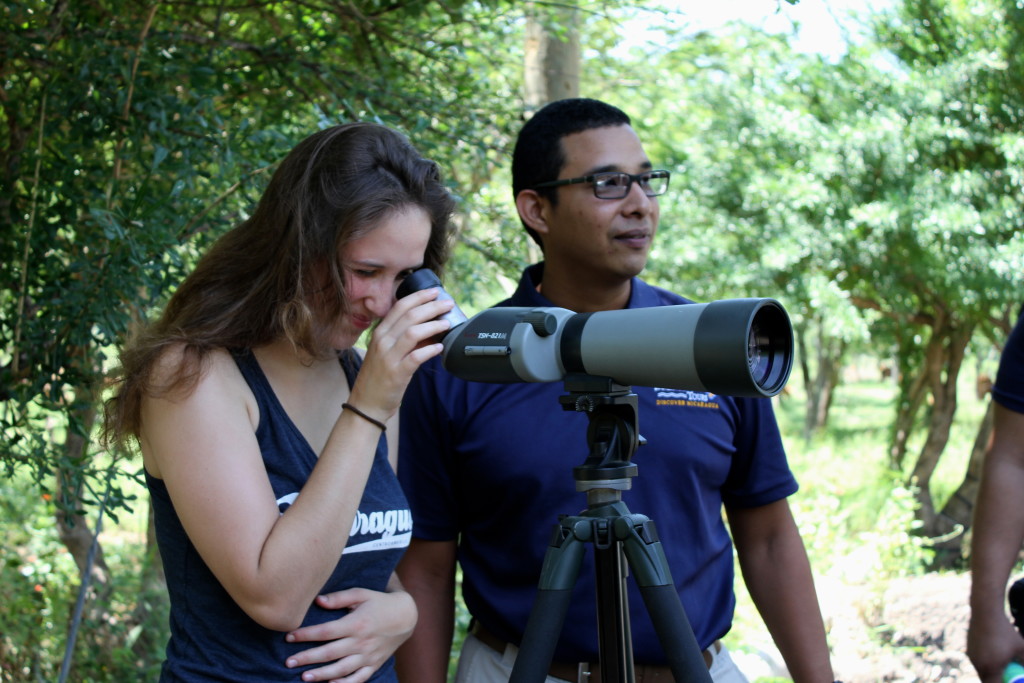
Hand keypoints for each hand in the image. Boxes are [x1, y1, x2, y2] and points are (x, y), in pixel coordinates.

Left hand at [284, 587, 417, 681]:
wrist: (406, 616)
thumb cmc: (379, 603)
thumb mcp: (362, 594)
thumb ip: (339, 598)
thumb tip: (318, 600)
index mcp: (356, 623)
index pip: (326, 631)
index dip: (306, 634)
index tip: (289, 636)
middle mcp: (361, 642)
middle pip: (330, 652)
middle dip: (307, 657)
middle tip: (289, 662)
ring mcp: (368, 655)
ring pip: (342, 668)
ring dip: (322, 674)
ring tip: (304, 677)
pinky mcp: (374, 664)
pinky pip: (359, 678)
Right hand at [348, 287, 453, 420]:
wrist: (366, 404)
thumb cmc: (379, 377)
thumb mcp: (387, 352)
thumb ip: (405, 339)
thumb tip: (431, 328)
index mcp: (380, 333)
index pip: (400, 307)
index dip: (419, 296)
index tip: (434, 292)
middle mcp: (382, 341)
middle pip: (409, 316)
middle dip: (431, 307)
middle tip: (448, 304)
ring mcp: (388, 357)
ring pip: (413, 332)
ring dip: (433, 325)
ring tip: (447, 323)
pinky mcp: (396, 373)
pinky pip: (416, 357)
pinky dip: (430, 350)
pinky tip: (440, 348)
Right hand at [967, 611, 1023, 682]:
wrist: (985, 612)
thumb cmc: (1005, 631)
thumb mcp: (1021, 647)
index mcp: (991, 667)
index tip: (1009, 680)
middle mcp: (979, 664)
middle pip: (986, 681)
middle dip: (995, 680)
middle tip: (1005, 676)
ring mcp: (972, 657)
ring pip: (981, 671)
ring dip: (989, 671)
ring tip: (1000, 660)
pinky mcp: (968, 650)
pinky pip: (977, 662)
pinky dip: (984, 662)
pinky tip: (991, 651)